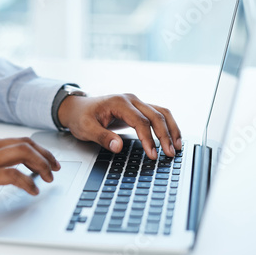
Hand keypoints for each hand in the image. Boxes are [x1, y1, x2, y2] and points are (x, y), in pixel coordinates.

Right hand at [0, 136, 60, 213]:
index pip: (16, 140)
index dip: (36, 149)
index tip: (46, 159)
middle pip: (25, 143)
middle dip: (45, 155)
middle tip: (55, 168)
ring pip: (23, 153)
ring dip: (41, 165)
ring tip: (48, 178)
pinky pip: (13, 175)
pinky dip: (28, 182)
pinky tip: (32, 191)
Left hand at [58, 94, 181, 158]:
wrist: (78, 108)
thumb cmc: (81, 117)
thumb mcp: (86, 129)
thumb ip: (103, 137)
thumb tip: (118, 147)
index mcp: (119, 103)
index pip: (140, 121)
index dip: (148, 139)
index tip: (153, 154)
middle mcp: (131, 100)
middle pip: (156, 115)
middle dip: (165, 135)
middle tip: (170, 153)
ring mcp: (136, 103)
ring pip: (161, 112)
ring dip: (172, 129)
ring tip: (177, 146)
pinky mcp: (138, 109)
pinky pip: (158, 114)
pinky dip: (167, 125)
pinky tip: (173, 138)